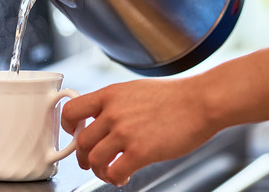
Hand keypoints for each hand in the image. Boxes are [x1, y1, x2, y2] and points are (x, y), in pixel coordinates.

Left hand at [61, 77, 216, 185]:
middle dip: (84, 156)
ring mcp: (125, 132)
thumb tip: (103, 118)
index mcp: (110, 95)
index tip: (75, 134)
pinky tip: (123, 177)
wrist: (200, 102)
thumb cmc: (176, 96)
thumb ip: (116, 103)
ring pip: (93, 160)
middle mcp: (113, 112)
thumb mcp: (136, 89)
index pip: (71, 110)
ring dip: (99, 171)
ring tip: (109, 172)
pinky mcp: (139, 151)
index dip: (69, 126)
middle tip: (91, 162)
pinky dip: (115, 179)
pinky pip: (114, 172)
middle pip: (81, 141)